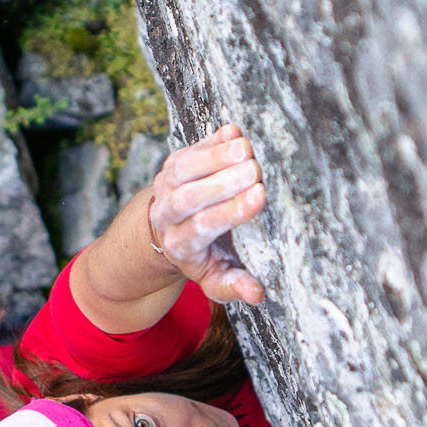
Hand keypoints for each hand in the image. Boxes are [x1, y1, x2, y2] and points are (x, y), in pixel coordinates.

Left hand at [148, 124, 267, 305]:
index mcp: (181, 244)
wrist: (166, 231)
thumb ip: (233, 285)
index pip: (204, 226)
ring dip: (214, 156)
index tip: (260, 195)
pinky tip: (234, 132)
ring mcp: (166, 186)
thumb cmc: (202, 255)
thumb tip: (256, 293)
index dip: (231, 210)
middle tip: (255, 169)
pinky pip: (187, 150)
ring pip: (184, 169)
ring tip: (246, 147)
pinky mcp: (171, 164)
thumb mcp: (214, 277)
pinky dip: (210, 141)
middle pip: (189, 197)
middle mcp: (168, 215)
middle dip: (222, 182)